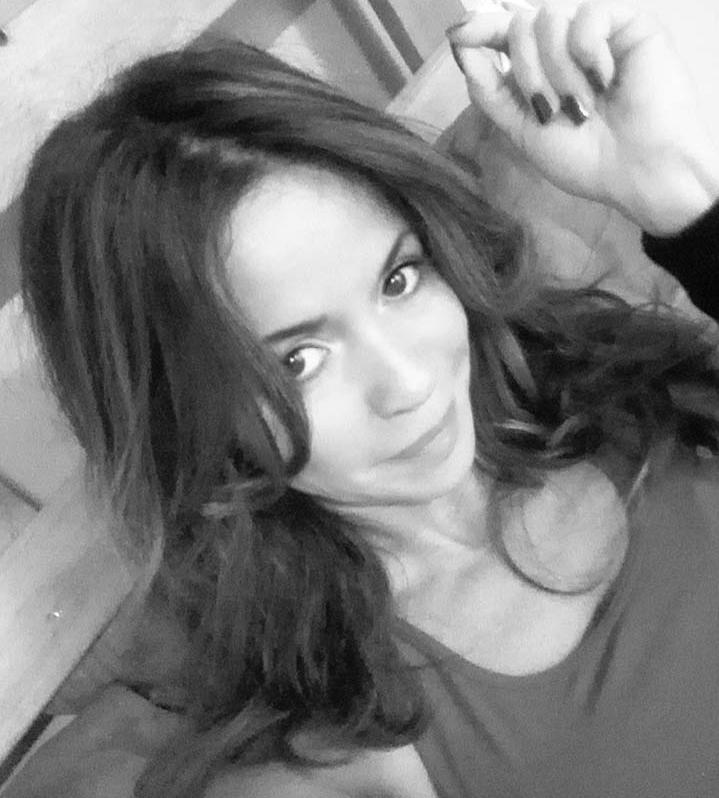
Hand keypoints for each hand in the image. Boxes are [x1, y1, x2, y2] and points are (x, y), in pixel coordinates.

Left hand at [448, 0, 718, 233]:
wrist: (638, 172)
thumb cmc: (585, 158)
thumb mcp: (524, 131)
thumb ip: (491, 91)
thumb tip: (461, 48)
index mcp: (538, 69)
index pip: (503, 35)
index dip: (479, 29)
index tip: (458, 35)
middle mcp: (563, 46)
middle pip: (520, 25)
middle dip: (526, 72)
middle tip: (550, 110)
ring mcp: (594, 32)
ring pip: (549, 19)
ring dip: (558, 72)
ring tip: (582, 106)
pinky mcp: (628, 23)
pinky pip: (588, 15)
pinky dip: (588, 52)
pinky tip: (606, 80)